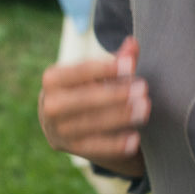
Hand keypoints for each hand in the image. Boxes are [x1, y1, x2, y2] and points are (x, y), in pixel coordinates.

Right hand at [38, 37, 147, 175]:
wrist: (68, 123)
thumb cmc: (87, 89)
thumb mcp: (98, 74)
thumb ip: (117, 60)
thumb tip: (133, 44)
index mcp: (52, 80)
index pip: (78, 71)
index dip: (104, 68)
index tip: (131, 65)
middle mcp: (49, 106)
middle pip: (83, 99)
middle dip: (115, 94)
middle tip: (143, 89)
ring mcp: (58, 131)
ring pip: (90, 124)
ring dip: (119, 117)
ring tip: (145, 109)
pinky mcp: (72, 150)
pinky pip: (94, 148)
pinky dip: (115, 144)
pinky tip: (135, 139)